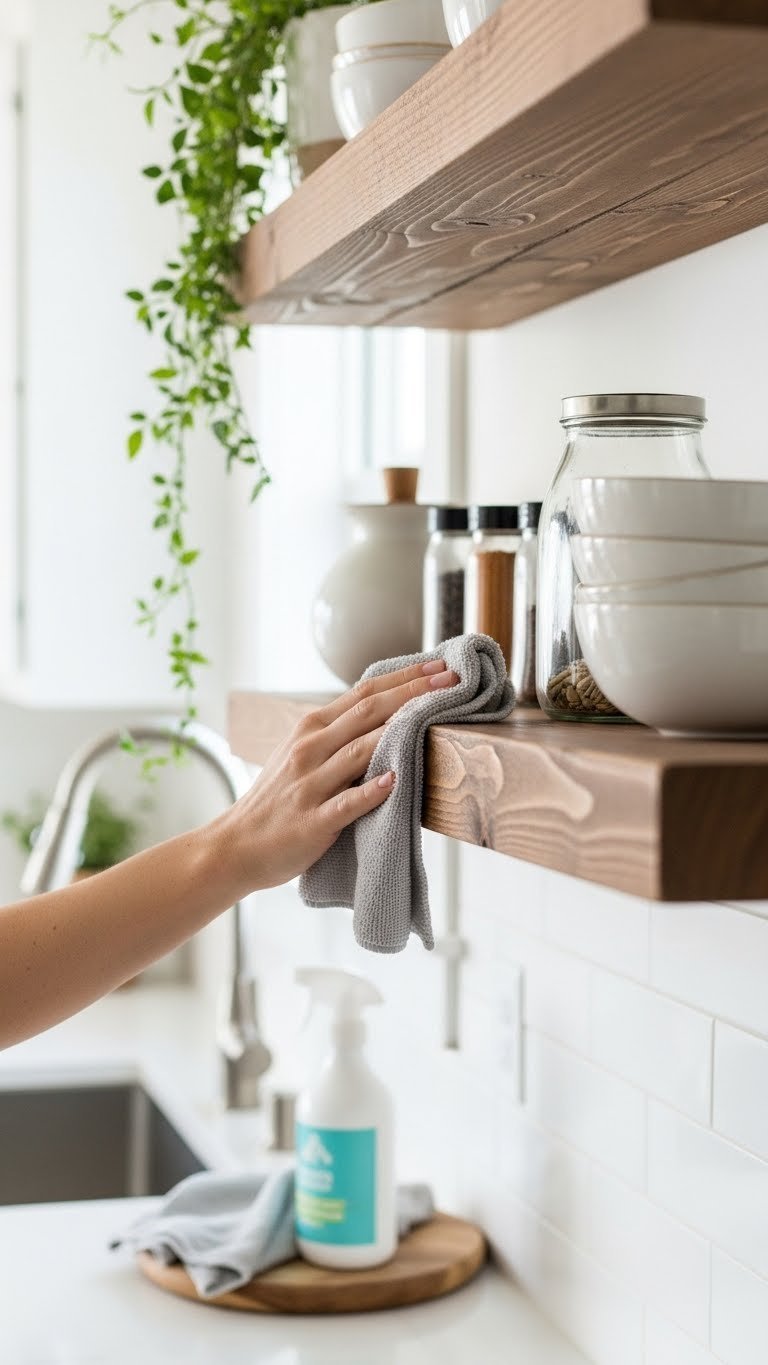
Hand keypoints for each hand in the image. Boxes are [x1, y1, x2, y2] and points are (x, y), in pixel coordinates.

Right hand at [216, 660, 457, 894]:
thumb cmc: (275, 801)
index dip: (403, 677)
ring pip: (359, 751)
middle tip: (451, 680)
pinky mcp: (313, 821)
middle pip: (368, 712)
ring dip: (399, 731)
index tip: (439, 665)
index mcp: (310, 729)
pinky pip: (346, 804)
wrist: (235, 846)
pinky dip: (371, 791)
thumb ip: (335, 734)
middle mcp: (309, 750)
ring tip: (436, 716)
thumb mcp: (300, 755)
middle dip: (412, 693)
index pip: (363, 693)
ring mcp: (310, 785)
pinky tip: (394, 780)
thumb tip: (381, 713)